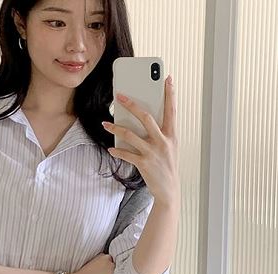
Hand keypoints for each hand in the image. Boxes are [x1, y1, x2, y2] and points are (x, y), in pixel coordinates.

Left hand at [102, 74, 179, 205]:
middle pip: (146, 117)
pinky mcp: (144, 163)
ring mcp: (153, 152)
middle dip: (131, 104)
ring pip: (131, 134)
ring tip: (105, 124)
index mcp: (171, 135)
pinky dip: (117, 151)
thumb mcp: (169, 148)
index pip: (171, 110)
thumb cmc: (167, 167)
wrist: (169, 190)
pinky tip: (110, 149)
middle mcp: (163, 141)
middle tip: (119, 95)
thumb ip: (160, 134)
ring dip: (115, 128)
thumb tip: (142, 120)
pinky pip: (127, 154)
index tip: (167, 79)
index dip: (170, 94)